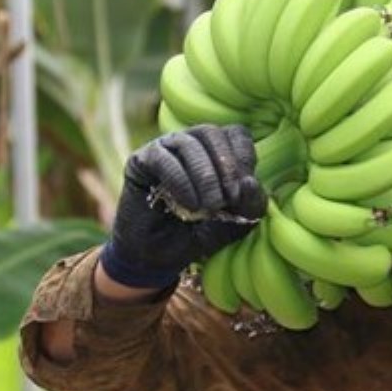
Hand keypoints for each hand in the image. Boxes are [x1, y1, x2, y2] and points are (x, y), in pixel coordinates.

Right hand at [100, 125, 266, 289]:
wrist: (160, 257)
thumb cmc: (199, 234)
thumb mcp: (234, 225)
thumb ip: (250, 205)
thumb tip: (250, 182)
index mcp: (216, 150)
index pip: (236, 133)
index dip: (244, 157)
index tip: (243, 190)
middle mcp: (190, 143)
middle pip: (212, 132)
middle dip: (226, 167)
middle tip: (228, 200)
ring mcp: (164, 148)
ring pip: (188, 143)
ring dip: (204, 176)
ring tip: (208, 207)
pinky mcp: (140, 161)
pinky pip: (162, 158)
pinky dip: (180, 181)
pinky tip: (189, 205)